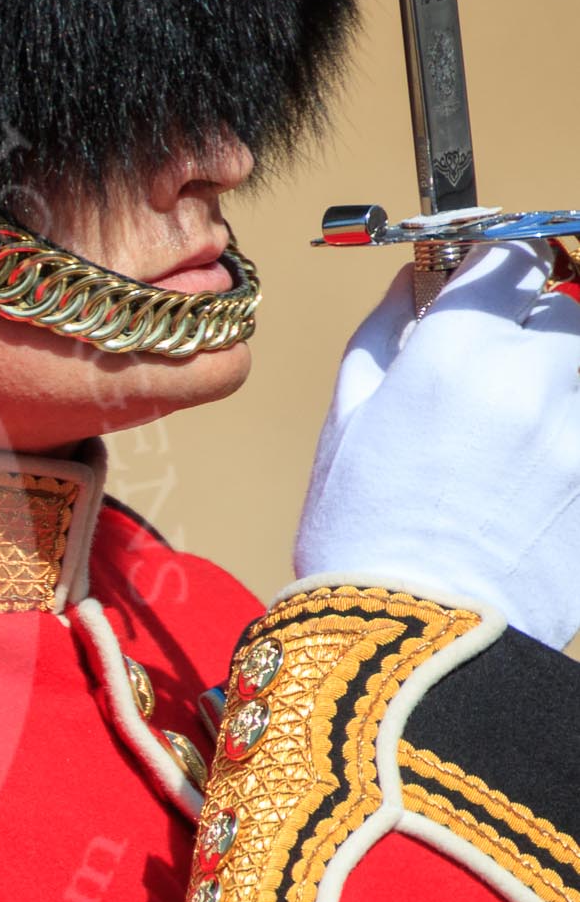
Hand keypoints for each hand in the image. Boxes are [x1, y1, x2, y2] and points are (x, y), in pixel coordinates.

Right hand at [295, 241, 579, 646]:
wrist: (414, 642)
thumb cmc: (361, 537)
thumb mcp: (344, 425)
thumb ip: (381, 337)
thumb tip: (408, 286)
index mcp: (456, 351)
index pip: (510, 259)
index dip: (497, 270)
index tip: (485, 287)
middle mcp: (533, 377)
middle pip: (565, 311)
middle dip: (534, 332)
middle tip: (494, 379)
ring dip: (555, 391)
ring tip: (512, 445)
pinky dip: (562, 447)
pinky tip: (528, 489)